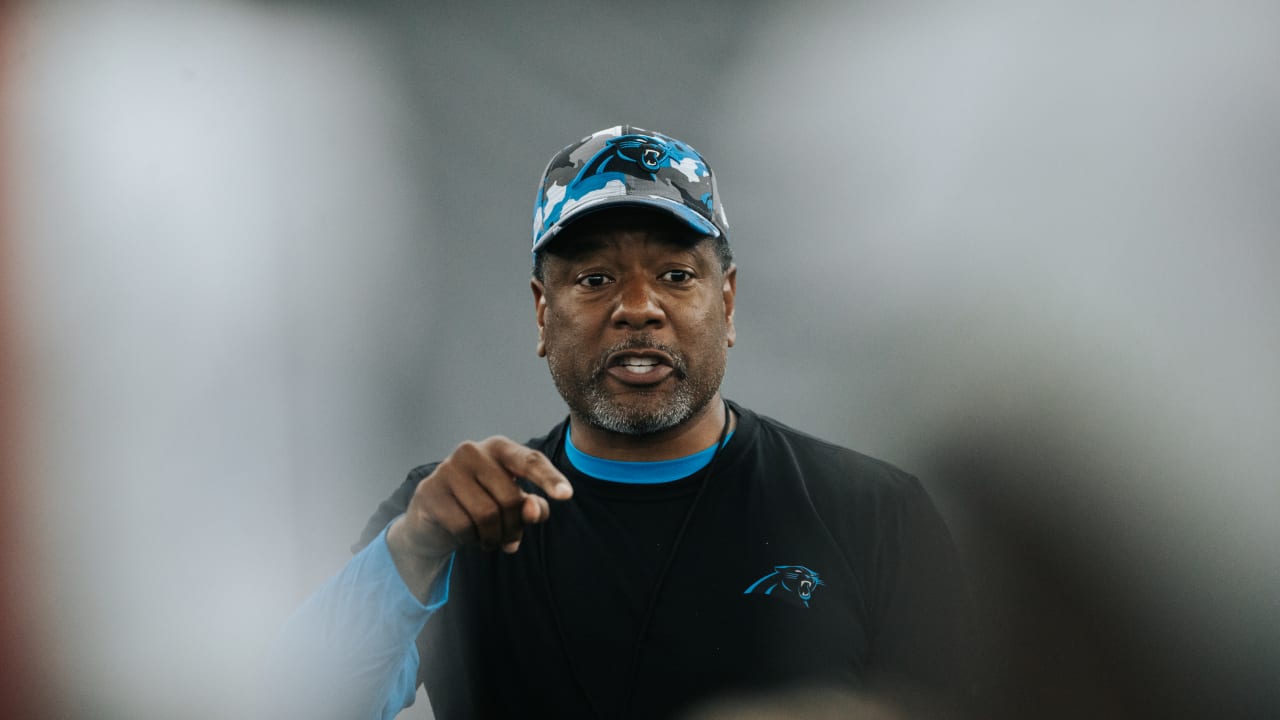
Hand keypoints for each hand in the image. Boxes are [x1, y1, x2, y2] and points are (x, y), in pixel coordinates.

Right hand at [386, 437, 571, 594]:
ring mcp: (447, 469)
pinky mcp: (430, 492)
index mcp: (498, 447)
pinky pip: (464, 527)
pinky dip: (472, 540)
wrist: (433, 519)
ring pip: (488, 515)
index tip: (566, 496)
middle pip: (510, 498)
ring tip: (491, 539)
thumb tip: (534, 511)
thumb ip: (531, 506)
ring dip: (494, 537)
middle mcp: (472, 451)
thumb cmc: (481, 505)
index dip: (550, 479)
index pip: (530, 461)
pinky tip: (469, 537)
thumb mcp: (512, 505)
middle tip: (511, 538)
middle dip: (515, 527)